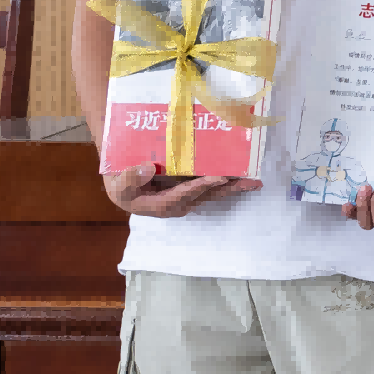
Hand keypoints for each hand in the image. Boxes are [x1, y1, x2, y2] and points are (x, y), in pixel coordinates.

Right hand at [102, 165, 260, 217]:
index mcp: (161, 205)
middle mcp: (178, 204)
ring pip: (212, 192)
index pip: (183, 195)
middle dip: (229, 189)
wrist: (123, 188)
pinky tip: (241, 173)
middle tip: (252, 183)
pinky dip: (226, 180)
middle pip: (206, 196)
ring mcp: (186, 198)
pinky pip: (210, 185)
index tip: (218, 177)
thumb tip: (148, 169)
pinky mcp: (190, 190)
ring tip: (255, 180)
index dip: (201, 186)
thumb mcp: (119, 185)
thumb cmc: (121, 187)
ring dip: (233, 186)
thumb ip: (130, 179)